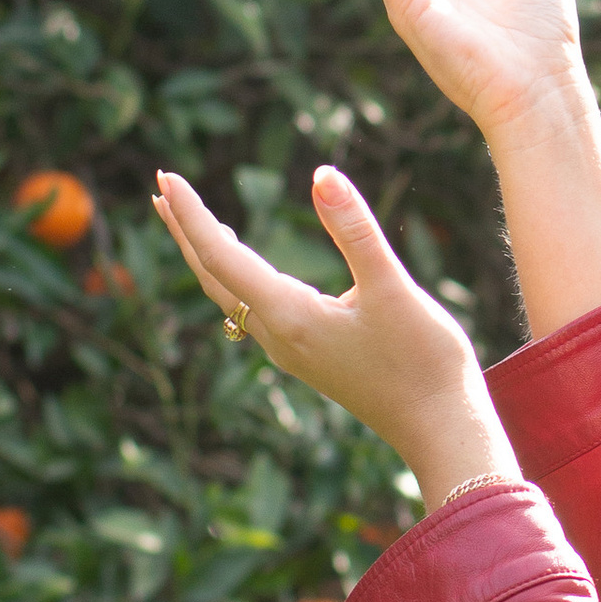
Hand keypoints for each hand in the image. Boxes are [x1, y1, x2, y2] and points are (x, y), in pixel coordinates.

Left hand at [152, 164, 518, 509]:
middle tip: (161, 188)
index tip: (168, 176)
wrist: (440, 427)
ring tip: (189, 219)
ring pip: (230, 293)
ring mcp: (290, 349)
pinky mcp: (307, 355)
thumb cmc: (423, 361)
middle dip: (185, 231)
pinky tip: (245, 264)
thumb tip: (321, 174)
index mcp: (289, 316)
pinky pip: (253, 307)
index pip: (223, 256)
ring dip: (207, 254)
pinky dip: (235, 275)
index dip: (193, 214)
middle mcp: (278, 335)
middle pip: (214, 276)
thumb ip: (355, 229)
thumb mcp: (393, 287)